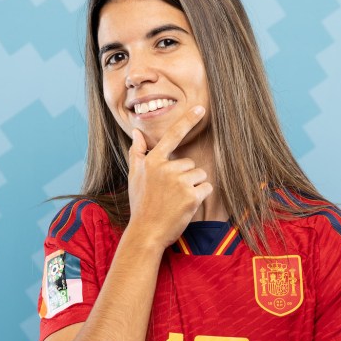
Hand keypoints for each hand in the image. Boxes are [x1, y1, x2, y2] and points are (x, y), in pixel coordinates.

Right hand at [126, 106, 212, 248]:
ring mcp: (180, 182)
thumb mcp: (134, 177)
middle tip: (170, 194)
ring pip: (200, 175)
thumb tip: (136, 132)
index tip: (201, 108)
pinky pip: (206, 188)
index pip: (172, 136)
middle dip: (185, 177)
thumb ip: (137, 153)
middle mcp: (166, 169)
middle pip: (190, 164)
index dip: (188, 120)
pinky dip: (201, 196)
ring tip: (177, 200)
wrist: (146, 232)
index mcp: (153, 162)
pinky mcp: (191, 196)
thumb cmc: (140, 204)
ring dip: (194, 187)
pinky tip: (187, 205)